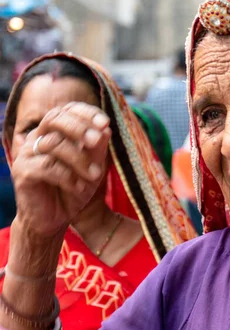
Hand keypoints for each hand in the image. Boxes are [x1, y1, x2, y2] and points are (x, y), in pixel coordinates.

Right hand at [10, 102, 110, 238]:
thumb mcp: (93, 167)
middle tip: (98, 140)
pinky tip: (79, 187)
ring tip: (94, 175)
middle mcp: (37, 138)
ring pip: (52, 144)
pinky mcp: (21, 172)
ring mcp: (27, 154)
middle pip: (53, 118)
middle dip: (79, 127)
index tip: (105, 123)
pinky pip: (46, 167)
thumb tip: (106, 129)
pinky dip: (67, 176)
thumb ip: (98, 149)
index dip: (86, 113)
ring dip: (78, 158)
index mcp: (54, 132)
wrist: (56, 219)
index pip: (66, 110)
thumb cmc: (74, 188)